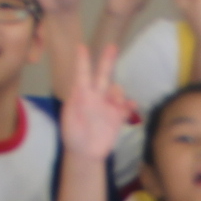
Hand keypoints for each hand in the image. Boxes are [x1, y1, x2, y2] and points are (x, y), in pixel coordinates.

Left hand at [56, 42, 129, 162]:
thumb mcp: (69, 116)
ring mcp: (108, 106)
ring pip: (116, 90)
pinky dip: (129, 105)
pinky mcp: (117, 117)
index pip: (82, 74)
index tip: (81, 47)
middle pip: (103, 75)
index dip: (83, 61)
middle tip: (112, 47)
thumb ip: (75, 101)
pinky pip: (126, 107)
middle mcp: (96, 96)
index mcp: (81, 94)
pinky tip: (131, 105)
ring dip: (117, 92)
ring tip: (116, 100)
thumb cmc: (72, 134)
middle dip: (107, 61)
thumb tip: (80, 88)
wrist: (84, 153)